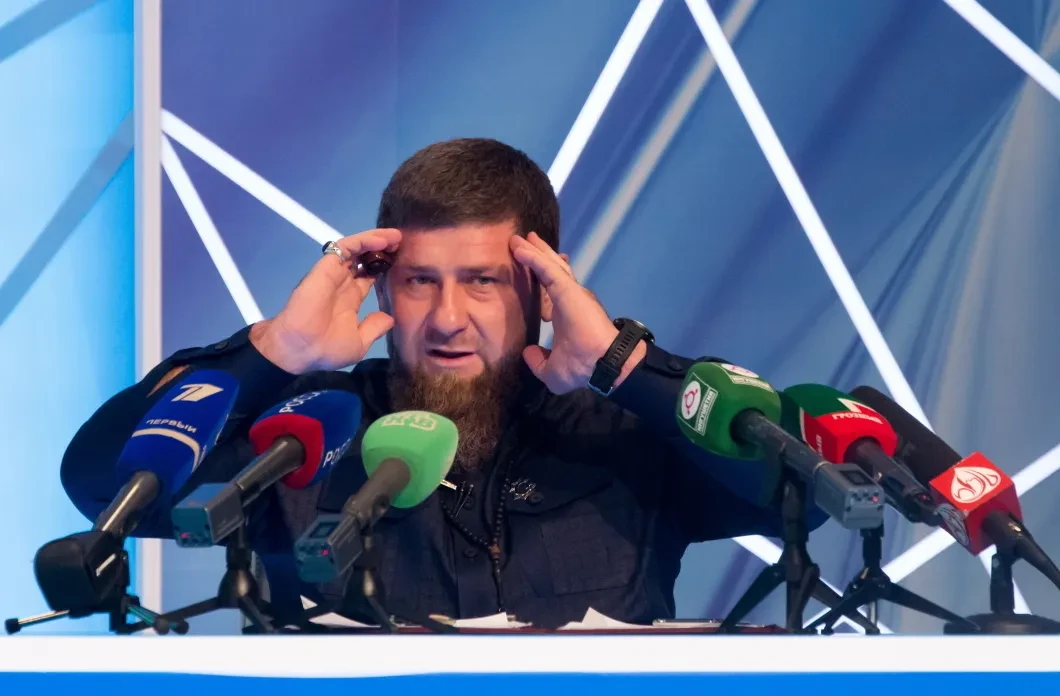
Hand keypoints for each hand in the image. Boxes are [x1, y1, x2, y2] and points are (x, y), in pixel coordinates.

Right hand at [251, 228, 400, 373]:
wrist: (299, 350)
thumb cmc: (325, 350)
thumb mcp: (358, 344)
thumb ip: (374, 328)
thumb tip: (388, 318)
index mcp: (349, 300)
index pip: (367, 276)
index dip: (382, 267)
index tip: (400, 260)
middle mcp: (342, 283)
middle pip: (363, 258)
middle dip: (382, 249)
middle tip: (401, 243)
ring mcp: (333, 274)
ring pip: (356, 249)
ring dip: (376, 239)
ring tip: (396, 236)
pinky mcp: (326, 268)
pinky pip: (346, 248)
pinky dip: (364, 240)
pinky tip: (382, 240)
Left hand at [510, 232, 643, 393]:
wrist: (602, 365)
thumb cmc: (583, 368)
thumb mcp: (552, 371)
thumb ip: (538, 362)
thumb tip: (527, 351)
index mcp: (567, 315)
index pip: (554, 291)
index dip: (544, 279)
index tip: (534, 271)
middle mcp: (571, 300)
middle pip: (553, 271)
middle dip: (540, 256)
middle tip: (527, 242)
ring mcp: (571, 293)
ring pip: (550, 266)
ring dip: (535, 251)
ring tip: (521, 239)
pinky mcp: (567, 290)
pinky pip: (546, 269)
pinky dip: (532, 257)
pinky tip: (519, 248)